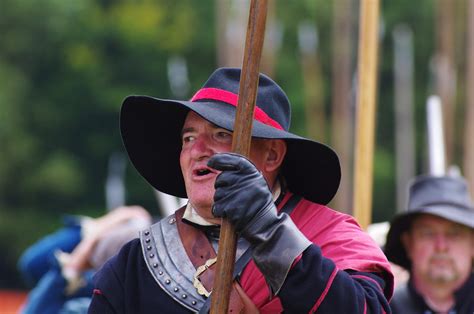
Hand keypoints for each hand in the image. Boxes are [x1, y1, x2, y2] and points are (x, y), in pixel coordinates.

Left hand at [208, 152, 310, 293]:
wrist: (265, 226)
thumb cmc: (258, 205)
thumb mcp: (256, 184)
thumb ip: (242, 174)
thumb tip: (218, 162)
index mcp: (254, 174)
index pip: (234, 161)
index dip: (220, 160)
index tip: (211, 162)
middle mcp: (247, 181)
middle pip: (221, 179)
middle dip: (222, 187)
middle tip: (232, 196)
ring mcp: (239, 194)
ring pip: (217, 194)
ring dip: (221, 201)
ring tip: (235, 207)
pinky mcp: (232, 208)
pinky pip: (216, 206)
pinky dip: (219, 211)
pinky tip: (230, 214)